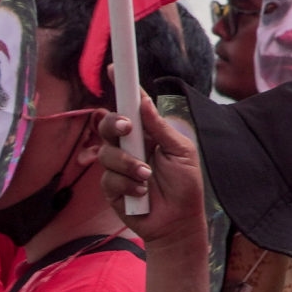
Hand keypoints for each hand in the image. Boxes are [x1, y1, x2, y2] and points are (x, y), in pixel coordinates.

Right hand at [98, 97, 201, 249]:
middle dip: (114, 123)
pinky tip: (141, 192)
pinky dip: (127, 184)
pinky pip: (108, 178)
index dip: (123, 86)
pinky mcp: (111, 187)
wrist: (178, 222)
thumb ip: (162, 129)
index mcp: (149, 132)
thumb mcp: (182, 152)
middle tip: (126, 128)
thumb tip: (145, 104)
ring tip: (148, 175)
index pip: (132, 105)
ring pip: (106, 152)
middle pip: (109, 123)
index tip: (115, 69)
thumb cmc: (185, 185)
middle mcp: (130, 145)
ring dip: (128, 163)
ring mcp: (118, 165)